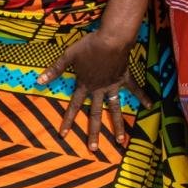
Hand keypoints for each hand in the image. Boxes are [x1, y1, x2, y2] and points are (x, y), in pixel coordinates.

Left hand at [37, 30, 140, 150]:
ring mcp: (113, 85)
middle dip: (94, 132)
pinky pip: (134, 89)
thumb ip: (54, 70)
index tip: (63, 135)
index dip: (67, 120)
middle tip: (94, 149)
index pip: (74, 106)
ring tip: (121, 140)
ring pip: (115, 108)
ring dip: (118, 125)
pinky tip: (150, 106)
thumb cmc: (90, 46)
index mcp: (85, 85)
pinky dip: (142, 97)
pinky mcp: (125, 78)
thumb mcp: (68, 56)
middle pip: (95, 114)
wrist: (112, 39)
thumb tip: (38, 81)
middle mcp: (99, 89)